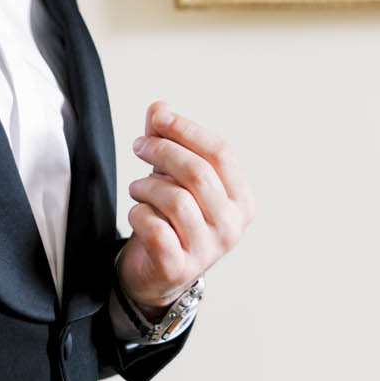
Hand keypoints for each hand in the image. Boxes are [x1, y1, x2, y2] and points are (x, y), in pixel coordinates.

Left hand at [119, 104, 254, 311]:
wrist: (160, 273)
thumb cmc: (172, 218)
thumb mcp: (173, 175)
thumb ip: (168, 140)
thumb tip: (159, 106)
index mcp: (241, 200)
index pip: (221, 153)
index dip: (187, 129)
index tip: (160, 118)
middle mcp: (232, 226)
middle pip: (197, 172)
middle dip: (161, 150)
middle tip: (139, 146)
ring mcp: (207, 250)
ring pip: (175, 199)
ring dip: (146, 185)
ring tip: (138, 188)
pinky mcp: (178, 268)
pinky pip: (154, 228)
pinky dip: (138, 214)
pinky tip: (138, 213)